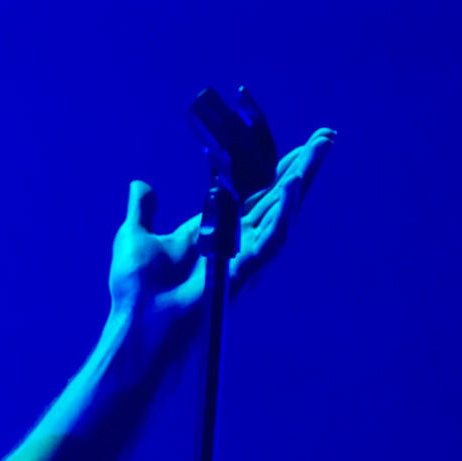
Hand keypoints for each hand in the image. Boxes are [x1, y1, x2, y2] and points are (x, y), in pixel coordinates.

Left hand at [107, 127, 335, 328]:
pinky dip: (284, 210)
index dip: (273, 170)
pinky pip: (272, 237)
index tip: (293, 146)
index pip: (253, 194)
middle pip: (277, 197)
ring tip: (320, 147)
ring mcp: (244, 256)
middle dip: (301, 167)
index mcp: (215, 231)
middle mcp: (236, 241)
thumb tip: (140, 186)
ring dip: (302, 178)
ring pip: (284, 210)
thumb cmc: (137, 291)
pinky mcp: (246, 271)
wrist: (139, 324)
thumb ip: (143, 211)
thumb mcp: (136, 237)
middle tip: (324, 136)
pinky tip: (294, 183)